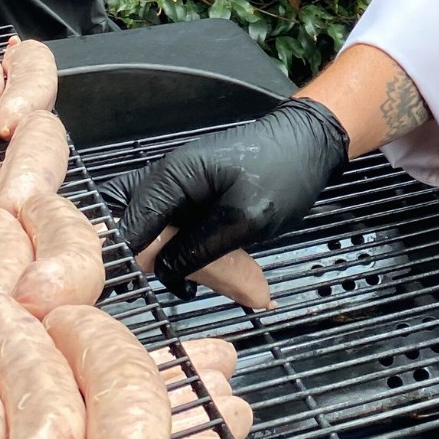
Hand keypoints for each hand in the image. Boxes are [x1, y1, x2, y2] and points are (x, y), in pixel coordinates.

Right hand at [112, 97, 348, 296]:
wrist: (311, 147)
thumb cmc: (283, 175)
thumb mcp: (245, 218)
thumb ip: (198, 247)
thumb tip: (160, 271)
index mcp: (173, 175)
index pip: (128, 223)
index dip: (129, 259)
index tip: (142, 290)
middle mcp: (166, 179)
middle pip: (127, 222)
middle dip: (138, 257)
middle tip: (165, 282)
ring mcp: (178, 188)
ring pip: (148, 230)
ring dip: (161, 258)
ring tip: (186, 283)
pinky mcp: (192, 200)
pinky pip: (170, 230)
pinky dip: (177, 253)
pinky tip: (195, 277)